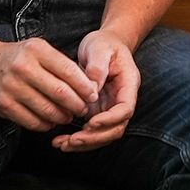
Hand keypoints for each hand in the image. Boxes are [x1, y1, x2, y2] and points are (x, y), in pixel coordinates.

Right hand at [0, 36, 98, 131]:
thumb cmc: (19, 58)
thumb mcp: (39, 50)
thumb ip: (61, 65)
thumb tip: (88, 88)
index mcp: (36, 50)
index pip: (69, 71)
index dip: (85, 87)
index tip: (93, 96)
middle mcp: (23, 67)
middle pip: (60, 93)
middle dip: (77, 105)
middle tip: (83, 109)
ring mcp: (11, 87)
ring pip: (47, 110)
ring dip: (62, 117)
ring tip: (68, 116)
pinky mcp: (3, 104)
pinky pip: (31, 121)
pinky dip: (45, 124)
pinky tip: (51, 122)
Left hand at [54, 31, 139, 151]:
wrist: (104, 44)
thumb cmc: (104, 44)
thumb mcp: (100, 49)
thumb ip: (97, 68)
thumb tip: (90, 90)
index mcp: (128, 84)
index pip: (125, 109)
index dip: (110, 119)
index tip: (91, 123)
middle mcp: (121, 100)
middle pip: (115, 128)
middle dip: (94, 138)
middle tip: (72, 141)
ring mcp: (110, 108)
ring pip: (103, 134)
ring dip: (85, 143)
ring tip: (62, 145)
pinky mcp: (97, 111)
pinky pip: (91, 131)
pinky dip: (78, 139)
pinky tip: (62, 141)